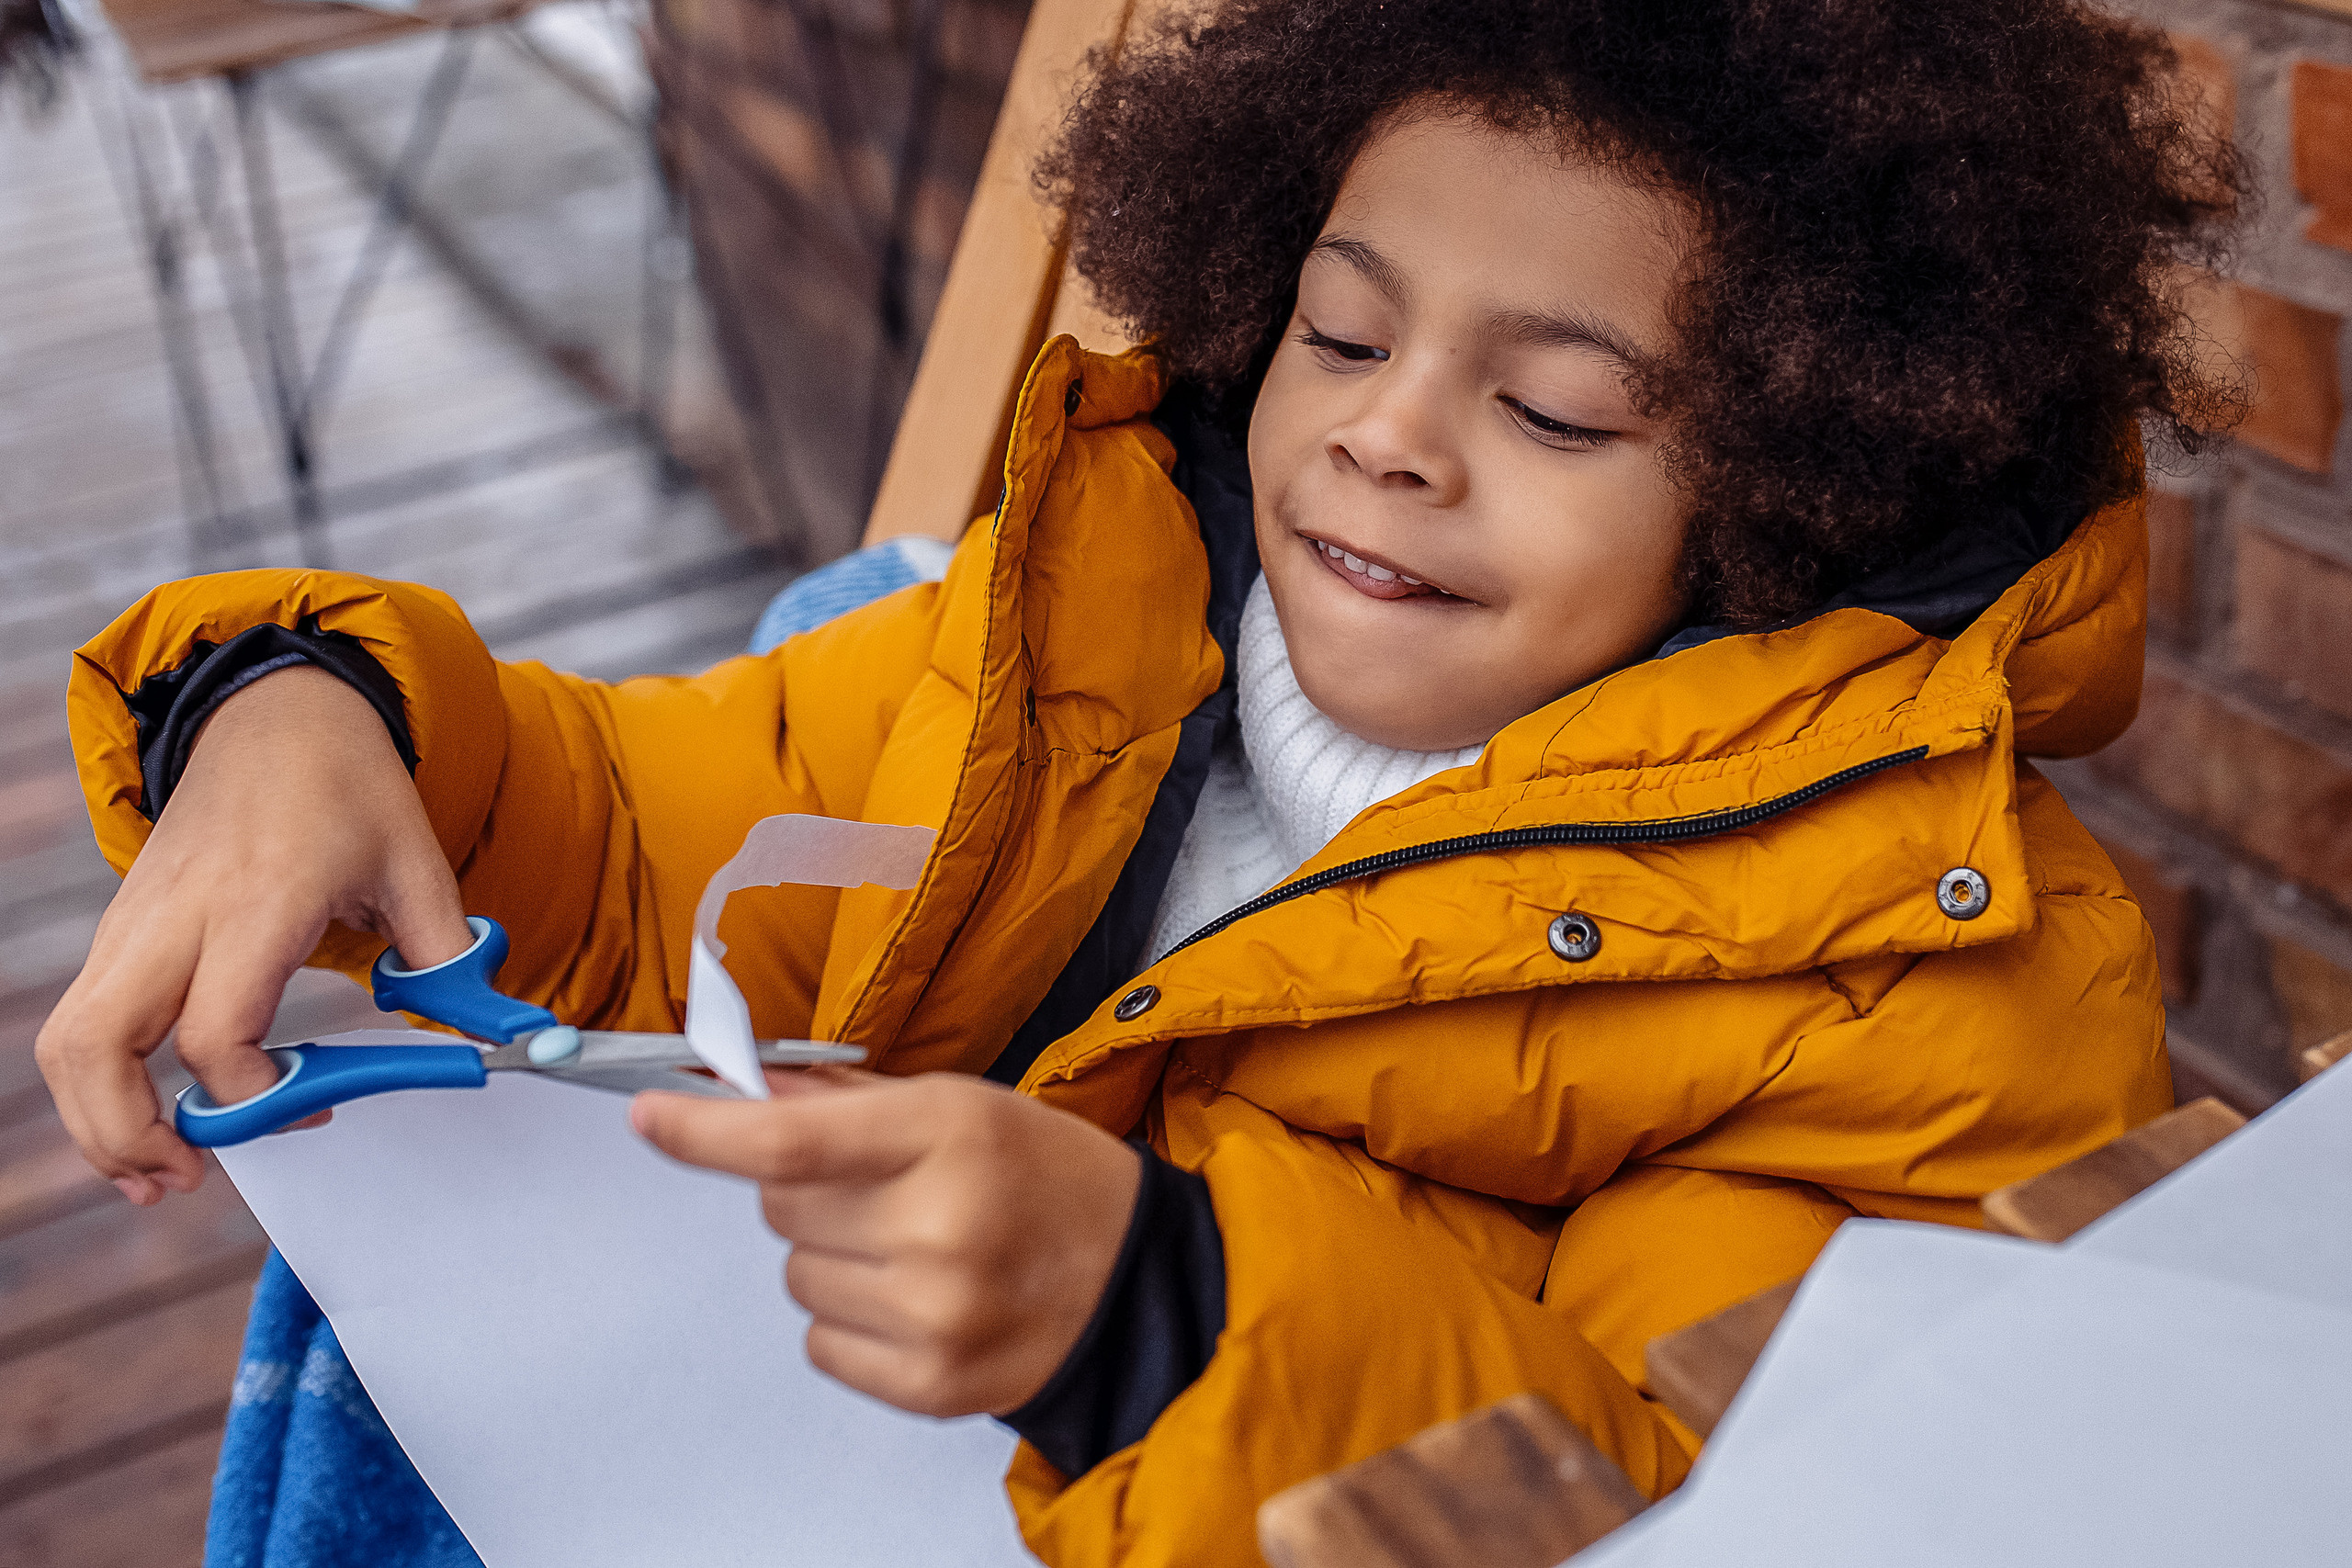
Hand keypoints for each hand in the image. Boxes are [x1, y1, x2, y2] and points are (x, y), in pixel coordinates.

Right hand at [37, 666, 473, 1204]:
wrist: (275, 712)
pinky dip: (95, 1084)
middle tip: (187, 1179)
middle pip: (96, 1045)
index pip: (214, 1029)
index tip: (315, 1106)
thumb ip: (449, 957)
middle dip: (125, 1133)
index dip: (254, 1094)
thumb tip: (497, 1034)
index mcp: (257, 899)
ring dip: (95, 1122)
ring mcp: (133, 921)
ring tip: (158, 1172)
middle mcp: (177, 914)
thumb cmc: (348, 787)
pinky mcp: (120, 929)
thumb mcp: (418, 862)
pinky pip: (79, 1021)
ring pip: (68, 1041)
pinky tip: (148, 1120)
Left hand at [631, 1067, 1142, 1417]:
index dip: (704, 1132)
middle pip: (780, 1207)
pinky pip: (821, 1342)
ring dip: (834, 1257)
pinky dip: (853, 1320)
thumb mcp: (958, 1105)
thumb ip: (843, 1100)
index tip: (650, 1118)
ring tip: (916, 1247)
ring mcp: (933, 1313)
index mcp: (947, 1134)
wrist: (1131, 1278)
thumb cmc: (1042, 1178)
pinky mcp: (929, 1382)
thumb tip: (740, 1089)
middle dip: (808, 1191)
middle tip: (882, 1189)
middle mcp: (938, 1225)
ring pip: (795, 1276)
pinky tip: (918, 1299)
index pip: (788, 1142)